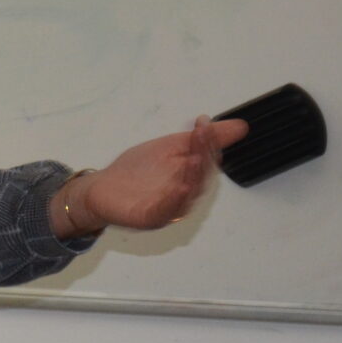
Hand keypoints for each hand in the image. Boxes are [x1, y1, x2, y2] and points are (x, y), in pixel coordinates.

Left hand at [63, 114, 248, 234]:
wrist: (101, 188)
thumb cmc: (137, 171)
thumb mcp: (170, 147)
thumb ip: (199, 139)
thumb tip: (240, 127)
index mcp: (190, 178)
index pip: (207, 160)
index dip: (208, 142)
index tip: (203, 123)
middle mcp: (184, 196)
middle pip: (201, 177)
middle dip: (202, 156)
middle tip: (200, 136)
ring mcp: (168, 209)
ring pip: (187, 195)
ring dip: (192, 177)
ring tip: (194, 159)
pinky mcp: (150, 218)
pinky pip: (166, 211)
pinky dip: (174, 199)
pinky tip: (180, 187)